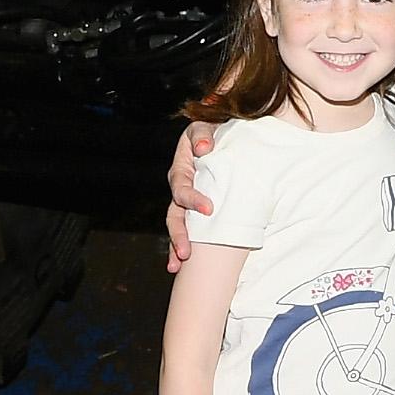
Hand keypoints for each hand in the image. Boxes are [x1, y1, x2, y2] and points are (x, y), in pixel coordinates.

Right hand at [163, 118, 219, 272]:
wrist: (221, 140)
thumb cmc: (213, 134)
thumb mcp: (205, 128)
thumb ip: (202, 135)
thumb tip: (205, 147)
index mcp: (182, 170)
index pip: (182, 188)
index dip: (193, 199)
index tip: (209, 209)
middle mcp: (180, 189)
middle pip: (174, 215)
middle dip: (179, 235)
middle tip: (187, 252)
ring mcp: (185, 202)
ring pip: (176, 227)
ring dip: (176, 246)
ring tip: (177, 265)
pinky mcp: (194, 211)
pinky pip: (187, 231)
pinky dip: (180, 247)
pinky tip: (178, 266)